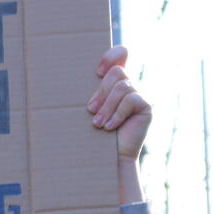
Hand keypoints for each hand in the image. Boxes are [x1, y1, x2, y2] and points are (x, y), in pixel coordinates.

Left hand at [86, 46, 151, 162]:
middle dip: (101, 92)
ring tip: (97, 124)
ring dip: (107, 107)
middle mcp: (129, 86)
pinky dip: (117, 114)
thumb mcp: (90, 111)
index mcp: (114, 83)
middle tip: (91, 111)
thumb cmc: (93, 135)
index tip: (97, 71)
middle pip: (117, 72)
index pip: (120, 55)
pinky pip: (131, 100)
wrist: (109, 159)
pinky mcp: (146, 107)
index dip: (111, 56)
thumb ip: (89, 95)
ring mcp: (139, 96)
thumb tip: (66, 80)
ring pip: (122, 87)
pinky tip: (110, 128)